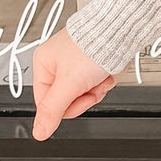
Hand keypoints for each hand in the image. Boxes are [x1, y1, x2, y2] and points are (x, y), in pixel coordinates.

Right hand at [31, 27, 119, 141]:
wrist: (121, 28)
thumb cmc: (94, 45)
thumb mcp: (69, 83)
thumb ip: (53, 110)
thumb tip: (39, 133)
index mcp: (44, 64)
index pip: (47, 102)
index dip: (67, 107)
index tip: (80, 98)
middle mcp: (59, 62)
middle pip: (69, 99)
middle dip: (86, 94)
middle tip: (92, 84)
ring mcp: (77, 62)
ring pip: (86, 92)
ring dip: (98, 87)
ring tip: (102, 74)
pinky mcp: (94, 61)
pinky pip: (98, 82)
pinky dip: (107, 79)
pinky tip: (109, 71)